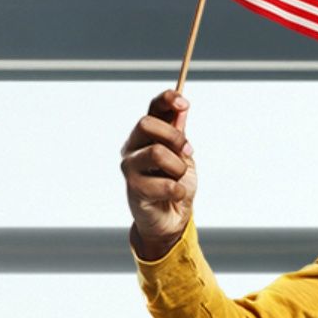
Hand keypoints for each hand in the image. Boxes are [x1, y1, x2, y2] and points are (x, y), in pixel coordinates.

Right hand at [119, 90, 196, 261]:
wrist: (171, 217)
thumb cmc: (174, 182)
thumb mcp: (182, 155)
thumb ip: (179, 132)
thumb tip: (181, 107)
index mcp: (146, 136)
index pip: (151, 108)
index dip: (166, 100)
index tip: (184, 103)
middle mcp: (132, 148)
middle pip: (146, 124)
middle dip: (174, 137)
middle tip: (188, 152)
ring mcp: (129, 168)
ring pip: (156, 152)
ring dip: (178, 167)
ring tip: (178, 178)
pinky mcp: (133, 189)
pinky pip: (165, 183)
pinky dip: (178, 189)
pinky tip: (175, 194)